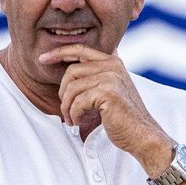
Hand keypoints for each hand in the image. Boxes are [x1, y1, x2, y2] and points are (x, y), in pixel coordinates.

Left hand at [39, 44, 170, 168]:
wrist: (142, 135)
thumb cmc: (124, 117)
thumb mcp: (111, 89)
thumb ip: (97, 76)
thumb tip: (71, 68)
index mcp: (113, 61)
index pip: (80, 49)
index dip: (59, 52)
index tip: (42, 59)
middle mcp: (113, 66)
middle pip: (71, 72)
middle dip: (63, 93)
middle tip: (67, 110)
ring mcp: (111, 78)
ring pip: (72, 88)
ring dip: (67, 107)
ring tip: (72, 119)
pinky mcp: (108, 93)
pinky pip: (78, 102)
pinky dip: (74, 114)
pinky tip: (79, 122)